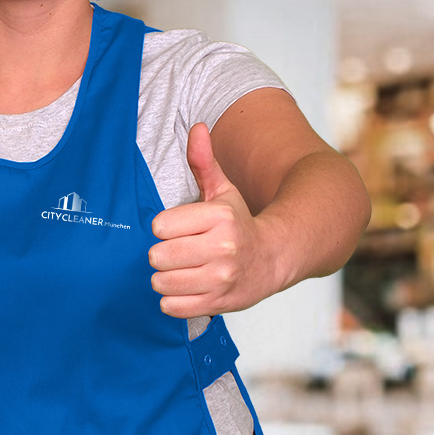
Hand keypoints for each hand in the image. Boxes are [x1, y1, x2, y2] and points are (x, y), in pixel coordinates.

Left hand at [148, 122, 278, 317]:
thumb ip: (204, 162)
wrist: (275, 258)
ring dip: (164, 278)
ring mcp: (222, 279)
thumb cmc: (239, 222)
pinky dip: (172, 300)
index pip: (161, 226)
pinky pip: (173, 307)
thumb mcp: (223, 191)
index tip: (175, 230)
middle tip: (176, 253)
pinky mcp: (219, 303)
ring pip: (163, 282)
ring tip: (180, 271)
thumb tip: (196, 127)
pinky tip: (186, 289)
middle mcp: (223, 248)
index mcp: (220, 217)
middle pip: (159, 255)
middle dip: (161, 255)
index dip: (163, 228)